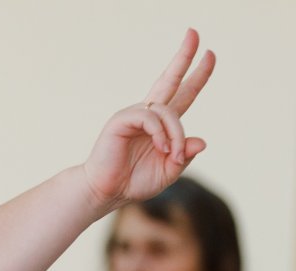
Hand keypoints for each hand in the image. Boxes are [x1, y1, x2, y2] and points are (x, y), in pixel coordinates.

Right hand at [82, 29, 214, 210]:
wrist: (106, 191)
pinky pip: (150, 118)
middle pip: (170, 79)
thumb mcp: (169, 171)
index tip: (210, 54)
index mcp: (161, 124)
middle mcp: (148, 114)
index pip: (183, 93)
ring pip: (167, 111)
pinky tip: (162, 148)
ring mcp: (134, 115)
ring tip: (171, 154)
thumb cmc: (134, 181)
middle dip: (183, 56)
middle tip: (194, 32)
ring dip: (176, 133)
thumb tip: (200, 141)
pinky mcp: (121, 120)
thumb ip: (184, 156)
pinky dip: (161, 133)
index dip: (198, 75)